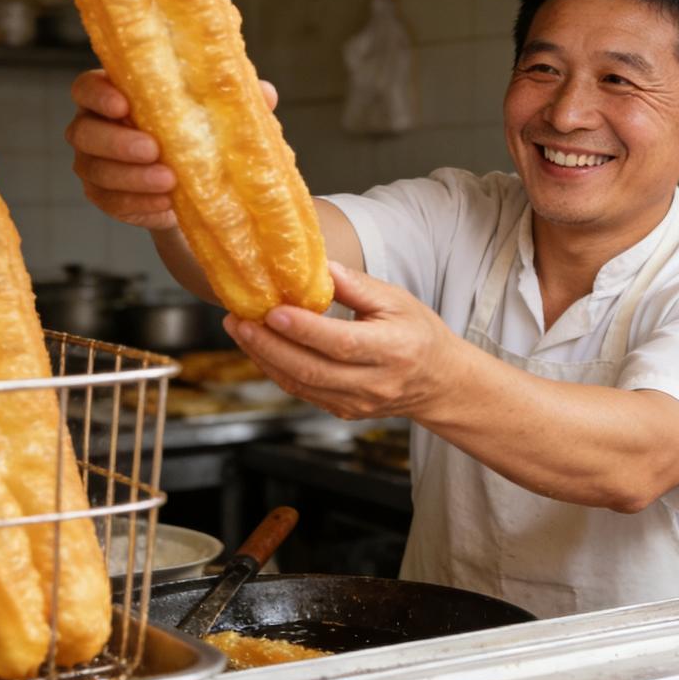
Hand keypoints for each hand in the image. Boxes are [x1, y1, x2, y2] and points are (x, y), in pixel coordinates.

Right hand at [64, 69, 277, 230]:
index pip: (87, 87)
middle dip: (118, 142)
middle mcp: (93, 126)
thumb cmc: (198, 134)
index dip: (99, 94)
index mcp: (113, 94)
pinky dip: (138, 204)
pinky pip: (111, 202)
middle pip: (84, 131)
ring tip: (169, 182)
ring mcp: (92, 163)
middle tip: (154, 149)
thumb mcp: (216, 115)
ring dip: (132, 178)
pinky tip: (165, 205)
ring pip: (96, 170)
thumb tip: (266, 94)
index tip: (124, 104)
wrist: (193, 186)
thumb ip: (233, 102)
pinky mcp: (103, 196)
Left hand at [222, 262, 459, 420]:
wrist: (439, 382)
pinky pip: (303, 393)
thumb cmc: (420, 334)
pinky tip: (260, 348)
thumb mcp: (397, 300)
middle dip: (269, 345)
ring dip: (265, 358)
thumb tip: (318, 267)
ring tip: (241, 330)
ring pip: (301, 385)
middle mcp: (374, 383)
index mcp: (392, 350)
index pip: (340, 343)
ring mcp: (357, 403)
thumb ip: (357, 286)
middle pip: (312, 369)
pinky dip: (277, 370)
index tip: (273, 311)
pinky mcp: (344, 411)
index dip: (304, 329)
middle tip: (239, 320)